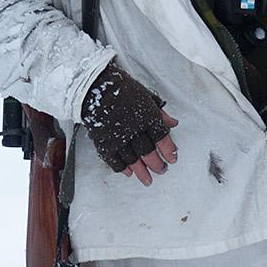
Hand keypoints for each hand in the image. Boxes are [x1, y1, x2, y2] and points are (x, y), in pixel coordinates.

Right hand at [82, 61, 179, 179]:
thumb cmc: (121, 88)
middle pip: (148, 151)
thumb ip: (160, 112)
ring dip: (141, 171)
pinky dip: (121, 167)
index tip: (172, 158)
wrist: (93, 86)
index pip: (161, 136)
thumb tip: (173, 123)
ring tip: (147, 180)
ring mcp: (117, 135)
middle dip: (156, 164)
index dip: (169, 149)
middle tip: (162, 171)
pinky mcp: (103, 141)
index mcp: (146, 114)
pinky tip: (128, 172)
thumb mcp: (145, 95)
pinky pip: (113, 159)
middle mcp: (133, 127)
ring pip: (132, 159)